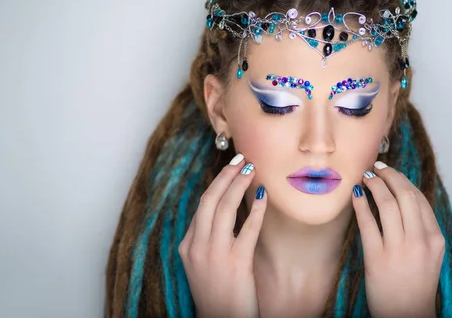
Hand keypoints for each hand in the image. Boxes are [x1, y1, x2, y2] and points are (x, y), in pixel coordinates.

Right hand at [178, 154, 266, 317]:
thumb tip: (224, 212)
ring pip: (224, 208)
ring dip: (238, 184)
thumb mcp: (202, 264)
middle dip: (225, 176)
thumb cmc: (217, 292)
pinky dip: (256, 209)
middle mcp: (197, 247)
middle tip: (240, 159)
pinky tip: (264, 196)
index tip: (230, 169)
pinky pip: (248, 228)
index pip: (202, 206)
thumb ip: (207, 239)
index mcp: (187, 246)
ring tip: (250, 169)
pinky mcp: (236, 263)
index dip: (217, 184)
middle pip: (209, 200)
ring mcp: (215, 254)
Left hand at [352, 162, 444, 317]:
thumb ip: (422, 227)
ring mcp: (399, 249)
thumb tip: (403, 197)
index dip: (403, 181)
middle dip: (389, 176)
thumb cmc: (416, 283)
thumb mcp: (430, 254)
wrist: (407, 314)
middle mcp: (420, 241)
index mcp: (435, 239)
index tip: (391, 172)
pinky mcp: (377, 258)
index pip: (420, 199)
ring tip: (365, 177)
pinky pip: (367, 222)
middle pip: (404, 195)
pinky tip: (355, 195)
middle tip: (376, 167)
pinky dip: (360, 204)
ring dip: (374, 185)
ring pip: (386, 204)